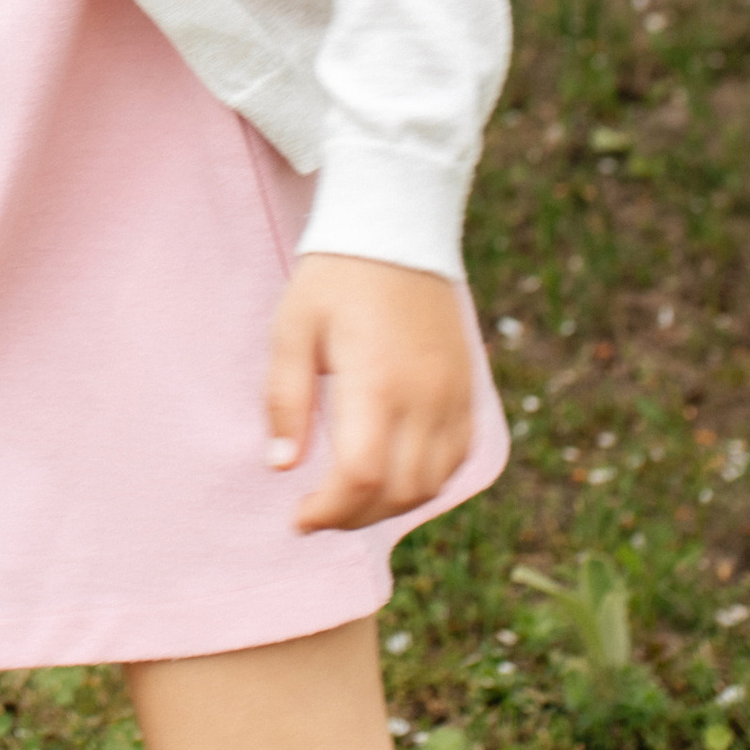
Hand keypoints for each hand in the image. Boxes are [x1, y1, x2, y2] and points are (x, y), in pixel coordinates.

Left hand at [265, 254, 471, 533]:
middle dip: (354, 517)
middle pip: (400, 492)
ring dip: (390, 506)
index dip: (328, 511)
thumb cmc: (335, 278)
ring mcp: (453, 396)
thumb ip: (285, 400)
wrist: (397, 231)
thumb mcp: (292, 329)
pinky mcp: (468, 392)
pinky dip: (425, 483)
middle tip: (317, 513)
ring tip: (349, 500)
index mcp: (376, 381)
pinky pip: (457, 460)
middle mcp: (425, 396)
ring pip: (432, 484)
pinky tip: (391, 476)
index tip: (298, 517)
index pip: (361, 476)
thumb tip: (281, 466)